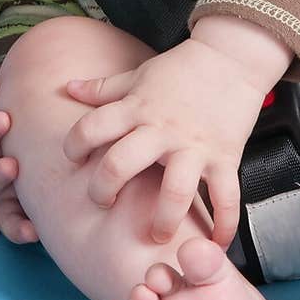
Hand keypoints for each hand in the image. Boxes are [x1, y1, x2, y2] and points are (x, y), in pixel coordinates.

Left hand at [62, 39, 267, 247]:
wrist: (232, 56)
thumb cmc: (181, 68)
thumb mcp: (138, 75)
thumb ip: (103, 88)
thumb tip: (67, 87)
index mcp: (136, 108)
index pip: (91, 127)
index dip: (73, 145)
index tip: (73, 160)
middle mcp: (162, 130)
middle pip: (120, 164)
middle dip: (103, 191)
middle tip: (102, 203)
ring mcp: (195, 146)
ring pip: (174, 191)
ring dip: (163, 220)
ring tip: (156, 236)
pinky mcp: (226, 157)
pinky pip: (226, 198)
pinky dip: (224, 225)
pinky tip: (217, 243)